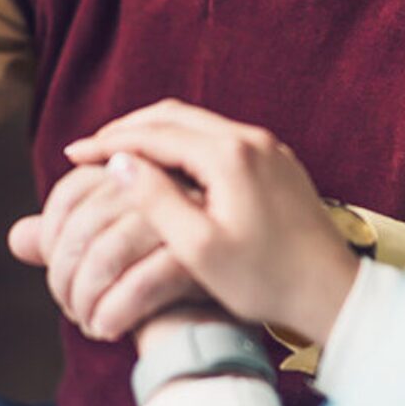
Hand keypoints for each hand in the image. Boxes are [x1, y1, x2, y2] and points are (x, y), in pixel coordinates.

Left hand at [7, 163, 205, 340]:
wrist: (216, 309)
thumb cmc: (156, 274)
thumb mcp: (108, 252)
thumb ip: (65, 240)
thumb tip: (19, 237)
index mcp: (133, 169)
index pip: (71, 191)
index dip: (53, 235)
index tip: (56, 270)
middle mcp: (157, 181)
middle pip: (85, 224)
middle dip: (65, 276)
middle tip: (69, 306)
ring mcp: (181, 214)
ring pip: (107, 253)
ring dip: (86, 299)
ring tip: (87, 321)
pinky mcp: (198, 255)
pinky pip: (140, 283)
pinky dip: (113, 312)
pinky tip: (107, 329)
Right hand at [65, 99, 358, 344]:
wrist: (331, 289)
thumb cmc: (265, 279)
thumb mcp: (199, 248)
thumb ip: (156, 200)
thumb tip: (120, 163)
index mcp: (228, 155)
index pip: (155, 134)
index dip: (110, 142)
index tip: (73, 154)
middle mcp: (248, 137)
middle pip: (174, 115)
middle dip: (128, 128)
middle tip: (90, 148)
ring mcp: (265, 145)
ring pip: (196, 123)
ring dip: (155, 133)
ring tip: (120, 154)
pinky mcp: (275, 158)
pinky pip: (217, 135)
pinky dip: (183, 142)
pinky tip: (167, 165)